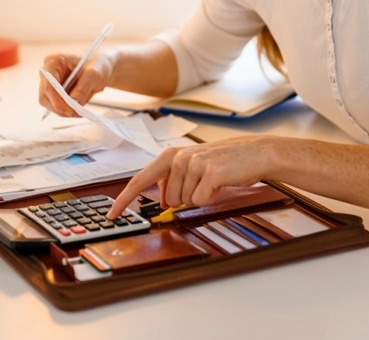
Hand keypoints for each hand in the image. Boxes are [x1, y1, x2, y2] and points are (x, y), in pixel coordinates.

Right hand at [38, 49, 113, 116]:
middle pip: (45, 97)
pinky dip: (66, 110)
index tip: (70, 109)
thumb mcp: (94, 74)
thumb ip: (83, 88)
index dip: (57, 100)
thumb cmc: (97, 64)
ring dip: (63, 111)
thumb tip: (74, 103)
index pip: (48, 85)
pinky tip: (77, 108)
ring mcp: (50, 83)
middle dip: (60, 108)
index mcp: (53, 61)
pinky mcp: (55, 93)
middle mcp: (48, 73)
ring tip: (79, 111)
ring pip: (49, 104)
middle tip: (77, 113)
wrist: (101, 67)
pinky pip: (56, 106)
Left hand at [107, 136, 273, 217]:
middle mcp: (179, 157)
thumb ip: (175, 180)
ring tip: (213, 182)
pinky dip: (212, 198)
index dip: (125, 199)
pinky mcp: (209, 172)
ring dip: (201, 197)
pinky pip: (201, 200)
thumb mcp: (195, 166)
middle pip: (170, 199)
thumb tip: (164, 200)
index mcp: (171, 156)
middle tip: (203, 185)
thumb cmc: (225, 162)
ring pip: (185, 202)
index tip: (113, 214)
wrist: (256, 153)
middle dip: (187, 199)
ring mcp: (194, 163)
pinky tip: (220, 184)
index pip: (141, 179)